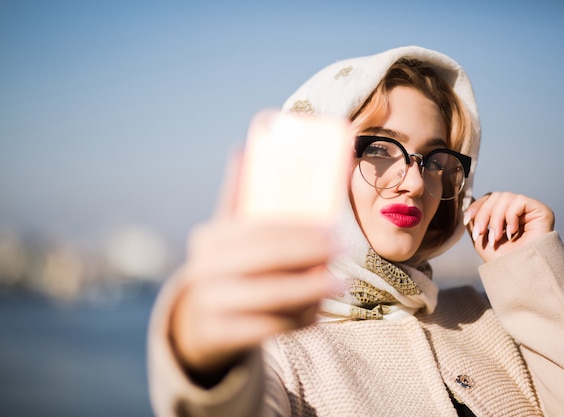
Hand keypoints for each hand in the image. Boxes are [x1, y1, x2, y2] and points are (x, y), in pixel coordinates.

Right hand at [169, 153, 338, 374]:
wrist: (202, 320)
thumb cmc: (231, 266)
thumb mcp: (232, 232)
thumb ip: (241, 195)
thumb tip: (244, 146)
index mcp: (210, 237)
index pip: (257, 230)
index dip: (297, 230)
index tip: (332, 229)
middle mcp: (202, 269)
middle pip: (262, 260)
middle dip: (306, 254)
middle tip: (340, 251)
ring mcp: (208, 304)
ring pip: (266, 297)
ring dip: (308, 290)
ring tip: (337, 284)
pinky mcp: (219, 335)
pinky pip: (266, 329)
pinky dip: (295, 321)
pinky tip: (317, 313)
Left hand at [463, 192, 554, 262]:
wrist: (521, 276)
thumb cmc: (503, 261)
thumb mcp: (482, 239)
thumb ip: (476, 220)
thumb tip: (468, 202)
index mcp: (506, 215)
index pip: (489, 199)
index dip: (477, 206)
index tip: (467, 220)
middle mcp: (519, 211)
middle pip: (495, 196)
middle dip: (484, 214)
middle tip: (482, 233)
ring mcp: (530, 210)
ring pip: (505, 197)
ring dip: (496, 218)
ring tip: (497, 237)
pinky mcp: (542, 211)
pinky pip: (520, 201)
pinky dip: (511, 216)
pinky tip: (513, 233)